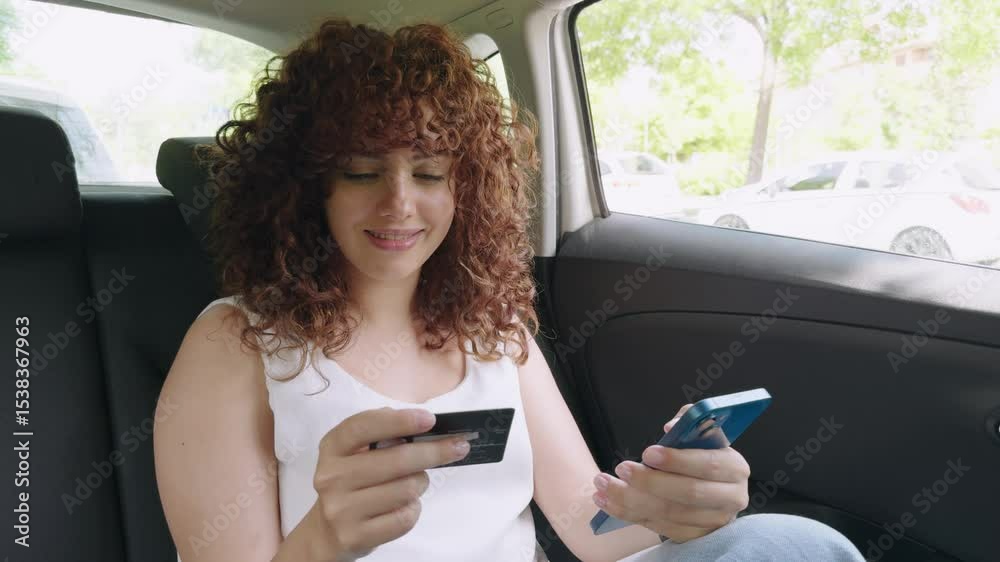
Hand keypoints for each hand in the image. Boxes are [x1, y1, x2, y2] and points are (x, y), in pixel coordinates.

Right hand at [309, 406, 475, 560]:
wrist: (326, 531)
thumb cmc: (353, 482)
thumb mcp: (356, 452)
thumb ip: (382, 434)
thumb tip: (424, 424)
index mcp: (332, 447)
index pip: (363, 426)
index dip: (399, 421)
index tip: (430, 420)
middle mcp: (331, 477)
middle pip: (397, 460)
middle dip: (435, 452)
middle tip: (458, 447)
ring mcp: (341, 509)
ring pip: (406, 489)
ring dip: (420, 483)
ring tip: (414, 483)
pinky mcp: (354, 536)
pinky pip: (404, 518)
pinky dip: (413, 509)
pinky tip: (405, 505)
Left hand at [592, 404, 750, 542]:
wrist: (709, 485)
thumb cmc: (699, 453)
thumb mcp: (700, 433)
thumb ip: (689, 421)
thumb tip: (672, 426)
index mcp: (734, 467)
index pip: (709, 465)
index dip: (678, 460)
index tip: (647, 453)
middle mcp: (730, 498)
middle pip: (689, 494)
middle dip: (650, 481)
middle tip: (622, 468)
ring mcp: (713, 521)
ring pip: (669, 513)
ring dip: (631, 499)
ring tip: (604, 484)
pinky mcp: (694, 536)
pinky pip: (658, 527)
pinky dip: (629, 514)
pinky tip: (607, 501)